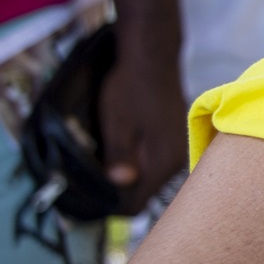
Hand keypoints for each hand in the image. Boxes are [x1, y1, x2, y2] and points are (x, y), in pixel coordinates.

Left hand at [97, 46, 187, 210]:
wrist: (153, 56)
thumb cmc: (131, 88)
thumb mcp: (117, 123)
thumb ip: (120, 156)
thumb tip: (119, 184)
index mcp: (163, 162)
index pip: (136, 204)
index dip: (110, 206)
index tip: (86, 200)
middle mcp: (176, 161)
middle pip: (143, 195)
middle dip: (117, 193)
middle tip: (90, 182)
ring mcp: (177, 150)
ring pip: (148, 180)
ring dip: (126, 177)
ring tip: (101, 165)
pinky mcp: (173, 140)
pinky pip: (153, 164)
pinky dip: (136, 164)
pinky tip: (120, 150)